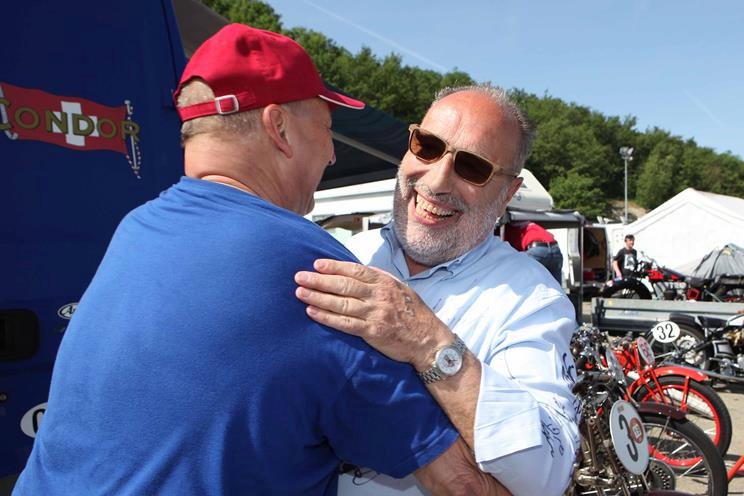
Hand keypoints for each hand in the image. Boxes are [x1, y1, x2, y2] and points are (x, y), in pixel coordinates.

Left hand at [295, 259, 452, 370]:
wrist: (428, 340)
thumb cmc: (413, 313)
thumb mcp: (399, 288)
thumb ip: (378, 281)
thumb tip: (354, 272)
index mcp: (385, 282)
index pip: (355, 270)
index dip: (334, 266)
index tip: (316, 264)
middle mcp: (379, 296)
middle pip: (344, 285)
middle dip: (319, 280)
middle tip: (300, 276)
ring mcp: (376, 314)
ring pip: (341, 303)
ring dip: (318, 297)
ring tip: (300, 292)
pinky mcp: (372, 332)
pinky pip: (345, 323)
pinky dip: (327, 317)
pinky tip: (312, 312)